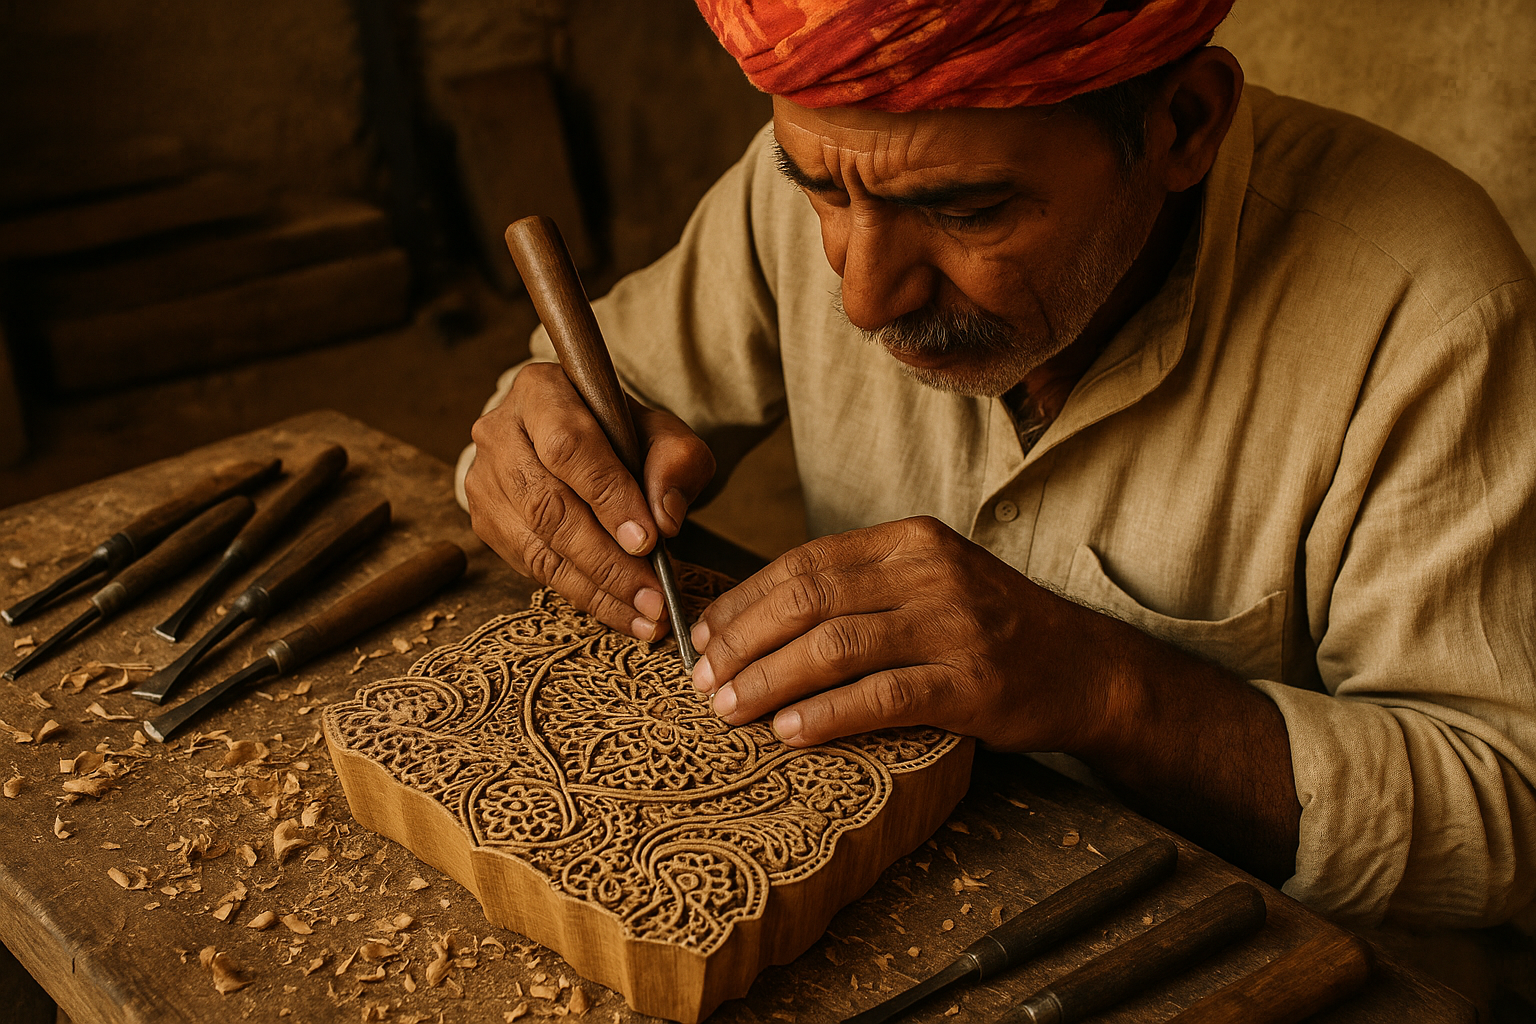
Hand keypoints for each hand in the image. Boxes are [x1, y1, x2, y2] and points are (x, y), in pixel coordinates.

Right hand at [464, 363, 714, 639]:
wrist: (584, 443)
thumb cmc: (624, 435)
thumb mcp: (663, 434)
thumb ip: (675, 462)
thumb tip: (665, 518)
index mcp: (541, 391)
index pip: (569, 447)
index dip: (609, 497)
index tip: (648, 540)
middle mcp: (500, 431)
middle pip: (548, 504)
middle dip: (605, 558)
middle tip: (651, 594)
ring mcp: (484, 479)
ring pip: (537, 544)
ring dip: (595, 587)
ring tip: (643, 615)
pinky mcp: (485, 521)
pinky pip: (532, 567)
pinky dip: (581, 594)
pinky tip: (620, 612)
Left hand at [688, 516, 1122, 751]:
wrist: (1086, 668)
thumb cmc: (990, 628)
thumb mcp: (930, 581)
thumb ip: (859, 587)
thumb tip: (757, 618)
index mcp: (910, 540)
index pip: (805, 561)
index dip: (745, 600)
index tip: (703, 635)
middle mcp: (931, 572)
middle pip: (810, 598)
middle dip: (744, 640)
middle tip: (703, 679)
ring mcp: (954, 626)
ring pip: (837, 647)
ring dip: (771, 680)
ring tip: (729, 709)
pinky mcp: (972, 684)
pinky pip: (883, 697)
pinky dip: (828, 715)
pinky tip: (789, 732)